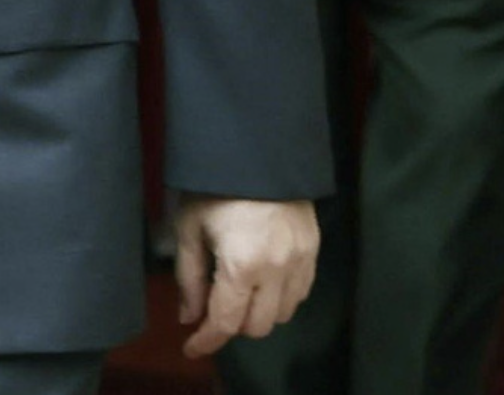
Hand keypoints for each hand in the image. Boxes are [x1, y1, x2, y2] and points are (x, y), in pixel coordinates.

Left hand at [174, 195, 318, 357]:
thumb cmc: (214, 188)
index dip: (207, 341)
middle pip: (258, 326)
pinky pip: (300, 295)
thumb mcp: (189, 228)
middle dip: (232, 324)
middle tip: (212, 306)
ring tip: (236, 291)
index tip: (191, 349)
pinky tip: (261, 282)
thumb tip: (189, 317)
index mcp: (242, 265)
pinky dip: (279, 299)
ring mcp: (301, 263)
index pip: (227, 321)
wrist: (258, 154)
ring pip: (282, 315)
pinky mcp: (314, 254)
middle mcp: (278, 271)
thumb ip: (189, 277)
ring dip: (257, 313)